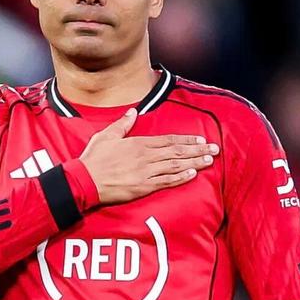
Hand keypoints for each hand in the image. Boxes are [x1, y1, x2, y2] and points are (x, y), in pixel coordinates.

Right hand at [79, 108, 219, 204]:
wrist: (85, 181)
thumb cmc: (94, 159)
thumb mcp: (106, 136)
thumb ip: (123, 124)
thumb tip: (133, 112)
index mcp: (139, 143)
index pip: (169, 140)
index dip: (187, 140)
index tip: (201, 139)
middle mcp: (146, 156)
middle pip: (177, 152)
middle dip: (198, 150)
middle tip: (215, 150)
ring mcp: (146, 172)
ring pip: (175, 166)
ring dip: (194, 163)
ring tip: (209, 161)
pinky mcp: (143, 187)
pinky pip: (166, 182)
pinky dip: (181, 178)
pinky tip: (193, 174)